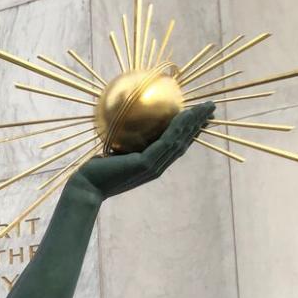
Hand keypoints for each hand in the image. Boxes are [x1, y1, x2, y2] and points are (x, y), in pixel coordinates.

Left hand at [71, 102, 215, 200]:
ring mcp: (153, 166)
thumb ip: (124, 143)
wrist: (86, 188)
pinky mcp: (146, 163)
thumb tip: (124, 122)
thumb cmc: (95, 172)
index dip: (191, 133)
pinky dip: (178, 127)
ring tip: (206, 108)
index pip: (177, 147)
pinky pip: (166, 141)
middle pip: (184, 142)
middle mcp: (157, 167)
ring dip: (195, 123)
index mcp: (152, 165)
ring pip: (180, 140)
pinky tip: (185, 113)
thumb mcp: (113, 154)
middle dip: (199, 126)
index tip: (201, 119)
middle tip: (211, 110)